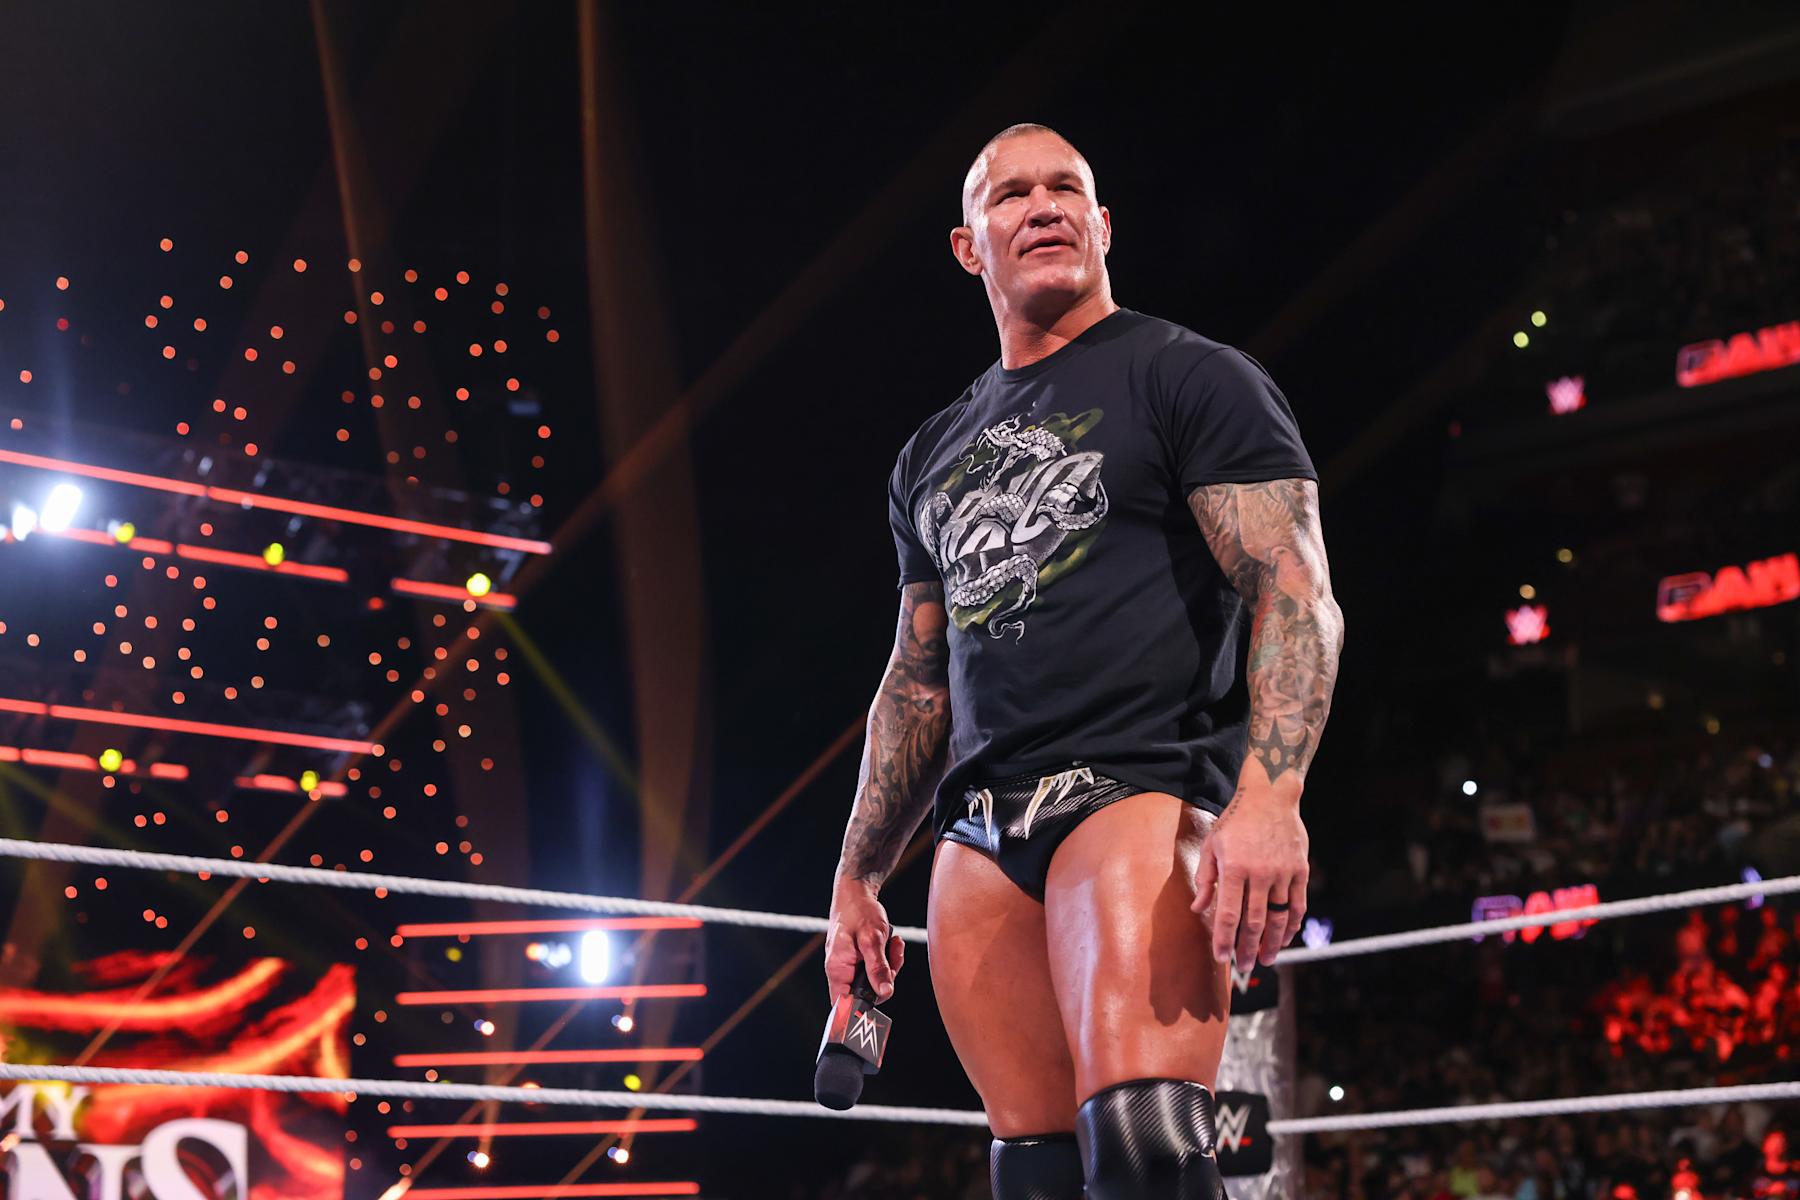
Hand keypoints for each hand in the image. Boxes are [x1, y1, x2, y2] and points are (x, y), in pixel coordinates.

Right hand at [825, 878, 904, 1002]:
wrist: (856, 891)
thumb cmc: (858, 911)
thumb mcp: (872, 940)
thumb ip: (878, 968)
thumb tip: (884, 992)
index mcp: (838, 969)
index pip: (844, 1005)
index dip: (862, 1008)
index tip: (881, 994)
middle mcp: (841, 971)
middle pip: (866, 993)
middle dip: (885, 978)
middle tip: (892, 958)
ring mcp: (850, 966)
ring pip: (874, 980)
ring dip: (889, 965)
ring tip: (892, 944)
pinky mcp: (859, 960)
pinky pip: (876, 968)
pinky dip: (887, 958)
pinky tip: (891, 943)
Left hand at [1191, 785, 1308, 970]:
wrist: (1270, 795)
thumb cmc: (1236, 820)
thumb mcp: (1212, 844)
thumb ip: (1206, 878)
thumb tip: (1197, 908)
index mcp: (1234, 867)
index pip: (1227, 914)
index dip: (1224, 939)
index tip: (1221, 958)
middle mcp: (1260, 873)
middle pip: (1254, 922)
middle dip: (1248, 949)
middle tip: (1245, 968)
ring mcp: (1283, 873)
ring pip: (1278, 918)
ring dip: (1272, 943)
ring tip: (1266, 960)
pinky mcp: (1300, 871)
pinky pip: (1297, 905)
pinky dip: (1292, 926)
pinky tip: (1285, 938)